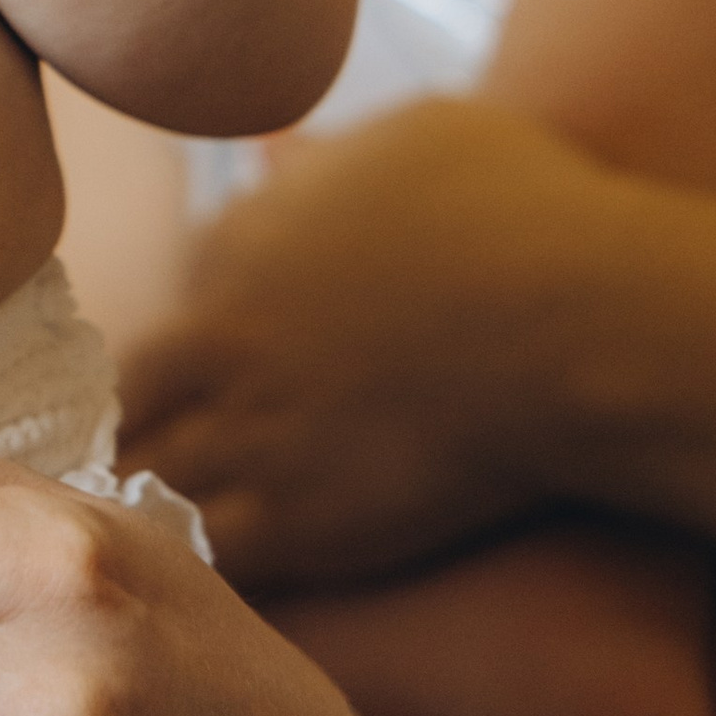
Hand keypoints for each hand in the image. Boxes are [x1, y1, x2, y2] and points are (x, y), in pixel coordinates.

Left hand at [119, 100, 599, 588]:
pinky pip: (202, 550)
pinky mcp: (300, 520)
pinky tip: (202, 574)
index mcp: (235, 241)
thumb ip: (324, 162)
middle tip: (153, 463)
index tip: (209, 377)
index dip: (188, 342)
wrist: (587, 324)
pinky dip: (190, 562)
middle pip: (129, 395)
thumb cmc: (525, 209)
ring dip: (143, 500)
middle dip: (131, 427)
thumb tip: (274, 154)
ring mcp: (253, 432)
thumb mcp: (408, 141)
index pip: (168, 297)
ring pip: (145, 478)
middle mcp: (222, 336)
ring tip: (151, 531)